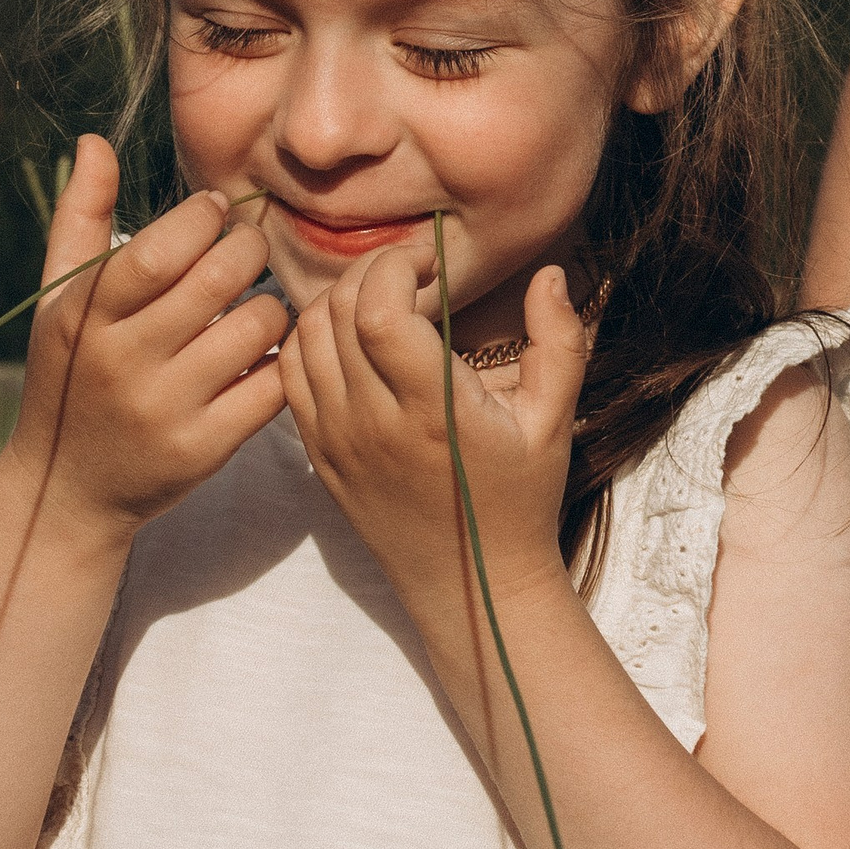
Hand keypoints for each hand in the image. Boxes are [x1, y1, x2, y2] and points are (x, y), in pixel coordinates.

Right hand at [7, 137, 290, 543]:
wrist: (68, 488)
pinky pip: (272, 387)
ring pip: (257, 330)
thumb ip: (80, 217)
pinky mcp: (204, 449)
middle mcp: (122, 363)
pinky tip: (266, 351)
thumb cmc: (68, 372)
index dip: (203, 219)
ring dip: (272, 305)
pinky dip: (281, 360)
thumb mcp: (59, 298)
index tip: (216, 211)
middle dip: (249, 249)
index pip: (160, 253)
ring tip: (260, 300)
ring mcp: (165, 410)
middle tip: (251, 245)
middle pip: (218, 283)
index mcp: (84, 317)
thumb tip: (95, 141)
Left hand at [278, 244, 584, 646]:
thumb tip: (551, 274)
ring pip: (306, 335)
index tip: (429, 262)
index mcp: (431, 411)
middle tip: (410, 272)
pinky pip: (290, 374)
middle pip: (337, 311)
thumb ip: (558, 342)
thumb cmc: (519, 501)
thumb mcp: (552, 422)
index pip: (377, 311)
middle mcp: (372, 424)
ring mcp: (336, 441)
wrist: (471, 586)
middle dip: (371, 270)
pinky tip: (351, 336)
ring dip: (339, 299)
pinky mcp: (317, 455)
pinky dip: (310, 337)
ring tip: (383, 300)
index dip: (394, 266)